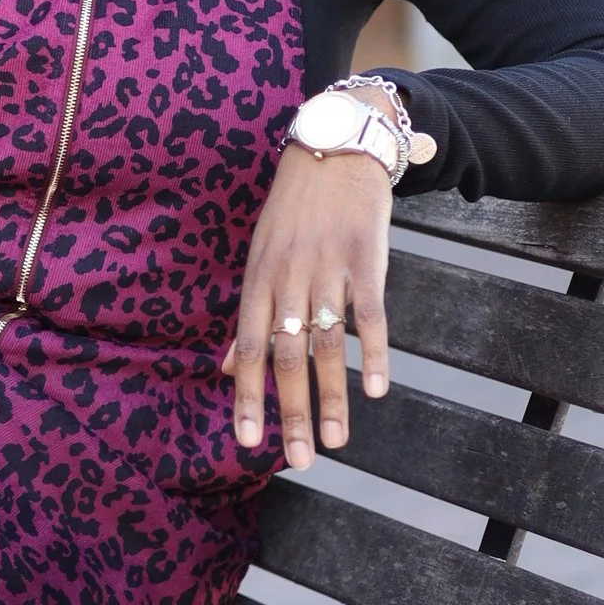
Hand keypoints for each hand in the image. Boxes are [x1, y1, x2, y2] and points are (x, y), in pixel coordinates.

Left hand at [225, 146, 395, 466]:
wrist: (335, 145)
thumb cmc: (295, 209)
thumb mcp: (260, 255)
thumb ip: (249, 315)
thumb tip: (228, 367)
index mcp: (258, 279)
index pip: (249, 348)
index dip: (247, 397)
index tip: (247, 442)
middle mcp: (287, 277)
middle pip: (286, 356)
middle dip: (290, 412)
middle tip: (299, 458)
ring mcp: (326, 268)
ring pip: (326, 344)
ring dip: (332, 397)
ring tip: (337, 440)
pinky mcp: (365, 257)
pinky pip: (369, 313)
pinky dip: (373, 353)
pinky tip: (376, 389)